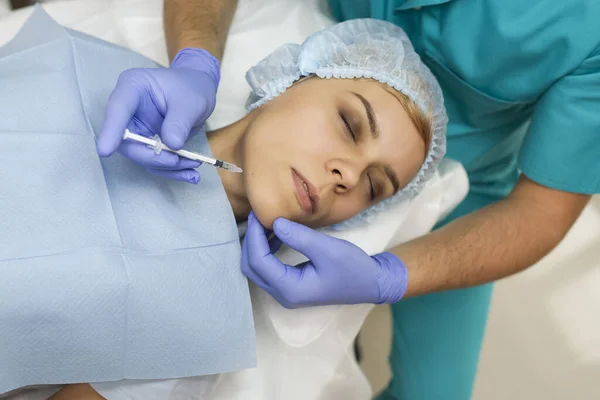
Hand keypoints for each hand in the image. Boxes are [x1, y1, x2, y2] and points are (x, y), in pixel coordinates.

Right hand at [96, 48, 219, 183]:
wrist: (198, 90)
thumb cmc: (191, 88)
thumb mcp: (191, 102)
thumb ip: (179, 122)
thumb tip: (171, 145)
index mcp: (132, 88)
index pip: (118, 110)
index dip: (111, 131)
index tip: (105, 151)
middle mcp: (128, 110)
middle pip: (126, 141)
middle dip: (151, 156)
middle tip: (177, 161)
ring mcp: (135, 128)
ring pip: (140, 155)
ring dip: (166, 166)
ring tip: (193, 164)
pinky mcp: (145, 143)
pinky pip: (153, 161)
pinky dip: (171, 170)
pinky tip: (190, 174)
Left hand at [241, 212, 407, 307]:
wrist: (373, 283)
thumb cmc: (353, 268)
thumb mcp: (327, 248)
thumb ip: (299, 237)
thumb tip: (275, 222)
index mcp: (290, 288)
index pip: (259, 261)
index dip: (254, 236)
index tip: (257, 213)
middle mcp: (283, 294)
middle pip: (251, 267)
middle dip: (251, 241)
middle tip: (258, 216)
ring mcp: (286, 291)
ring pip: (257, 268)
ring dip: (257, 245)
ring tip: (265, 222)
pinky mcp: (291, 285)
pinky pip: (269, 268)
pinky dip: (266, 250)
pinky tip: (276, 234)